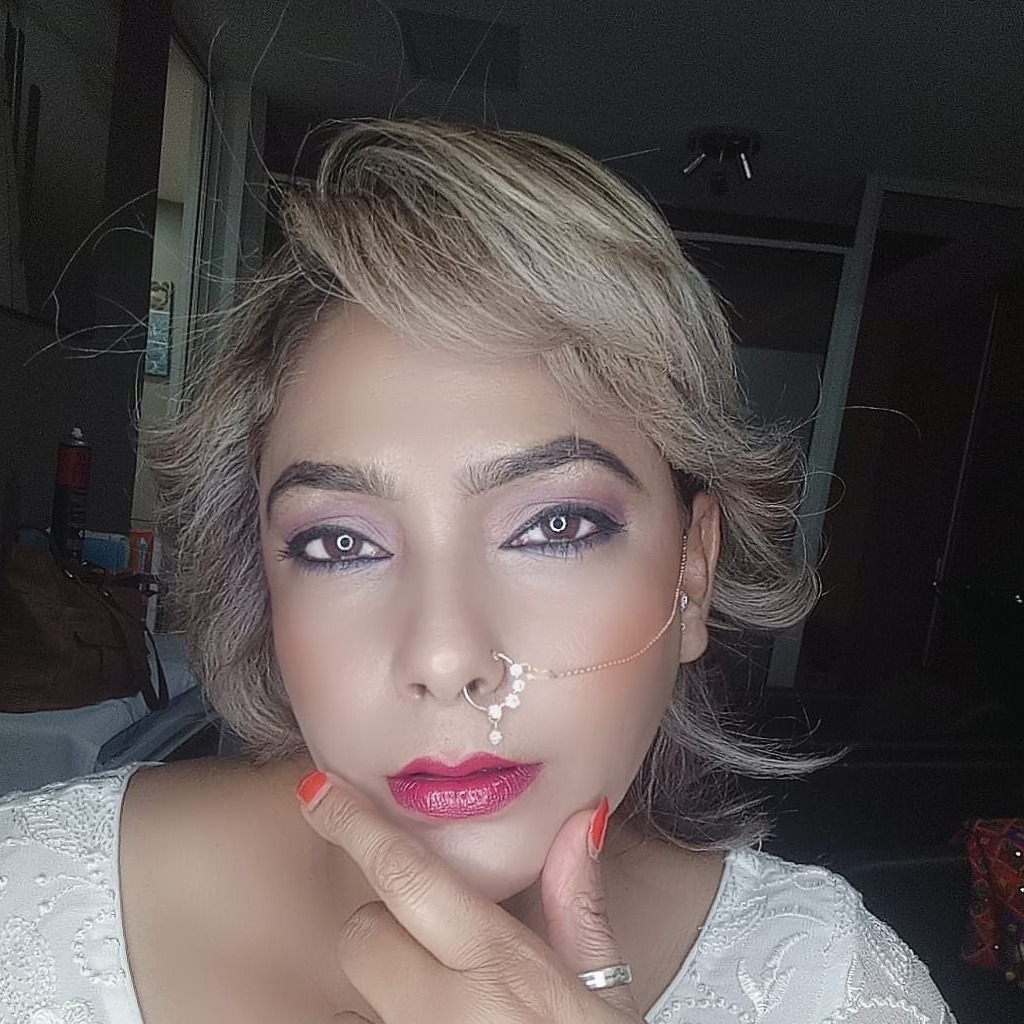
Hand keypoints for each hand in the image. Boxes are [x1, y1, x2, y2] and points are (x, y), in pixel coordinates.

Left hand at [298, 773, 642, 1023]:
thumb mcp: (602, 992)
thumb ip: (580, 903)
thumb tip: (582, 821)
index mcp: (499, 966)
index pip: (407, 875)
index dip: (354, 825)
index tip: (315, 791)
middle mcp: (445, 1008)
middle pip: (362, 933)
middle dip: (388, 930)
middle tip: (438, 954)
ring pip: (361, 987)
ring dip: (391, 987)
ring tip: (446, 1007)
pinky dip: (390, 1021)